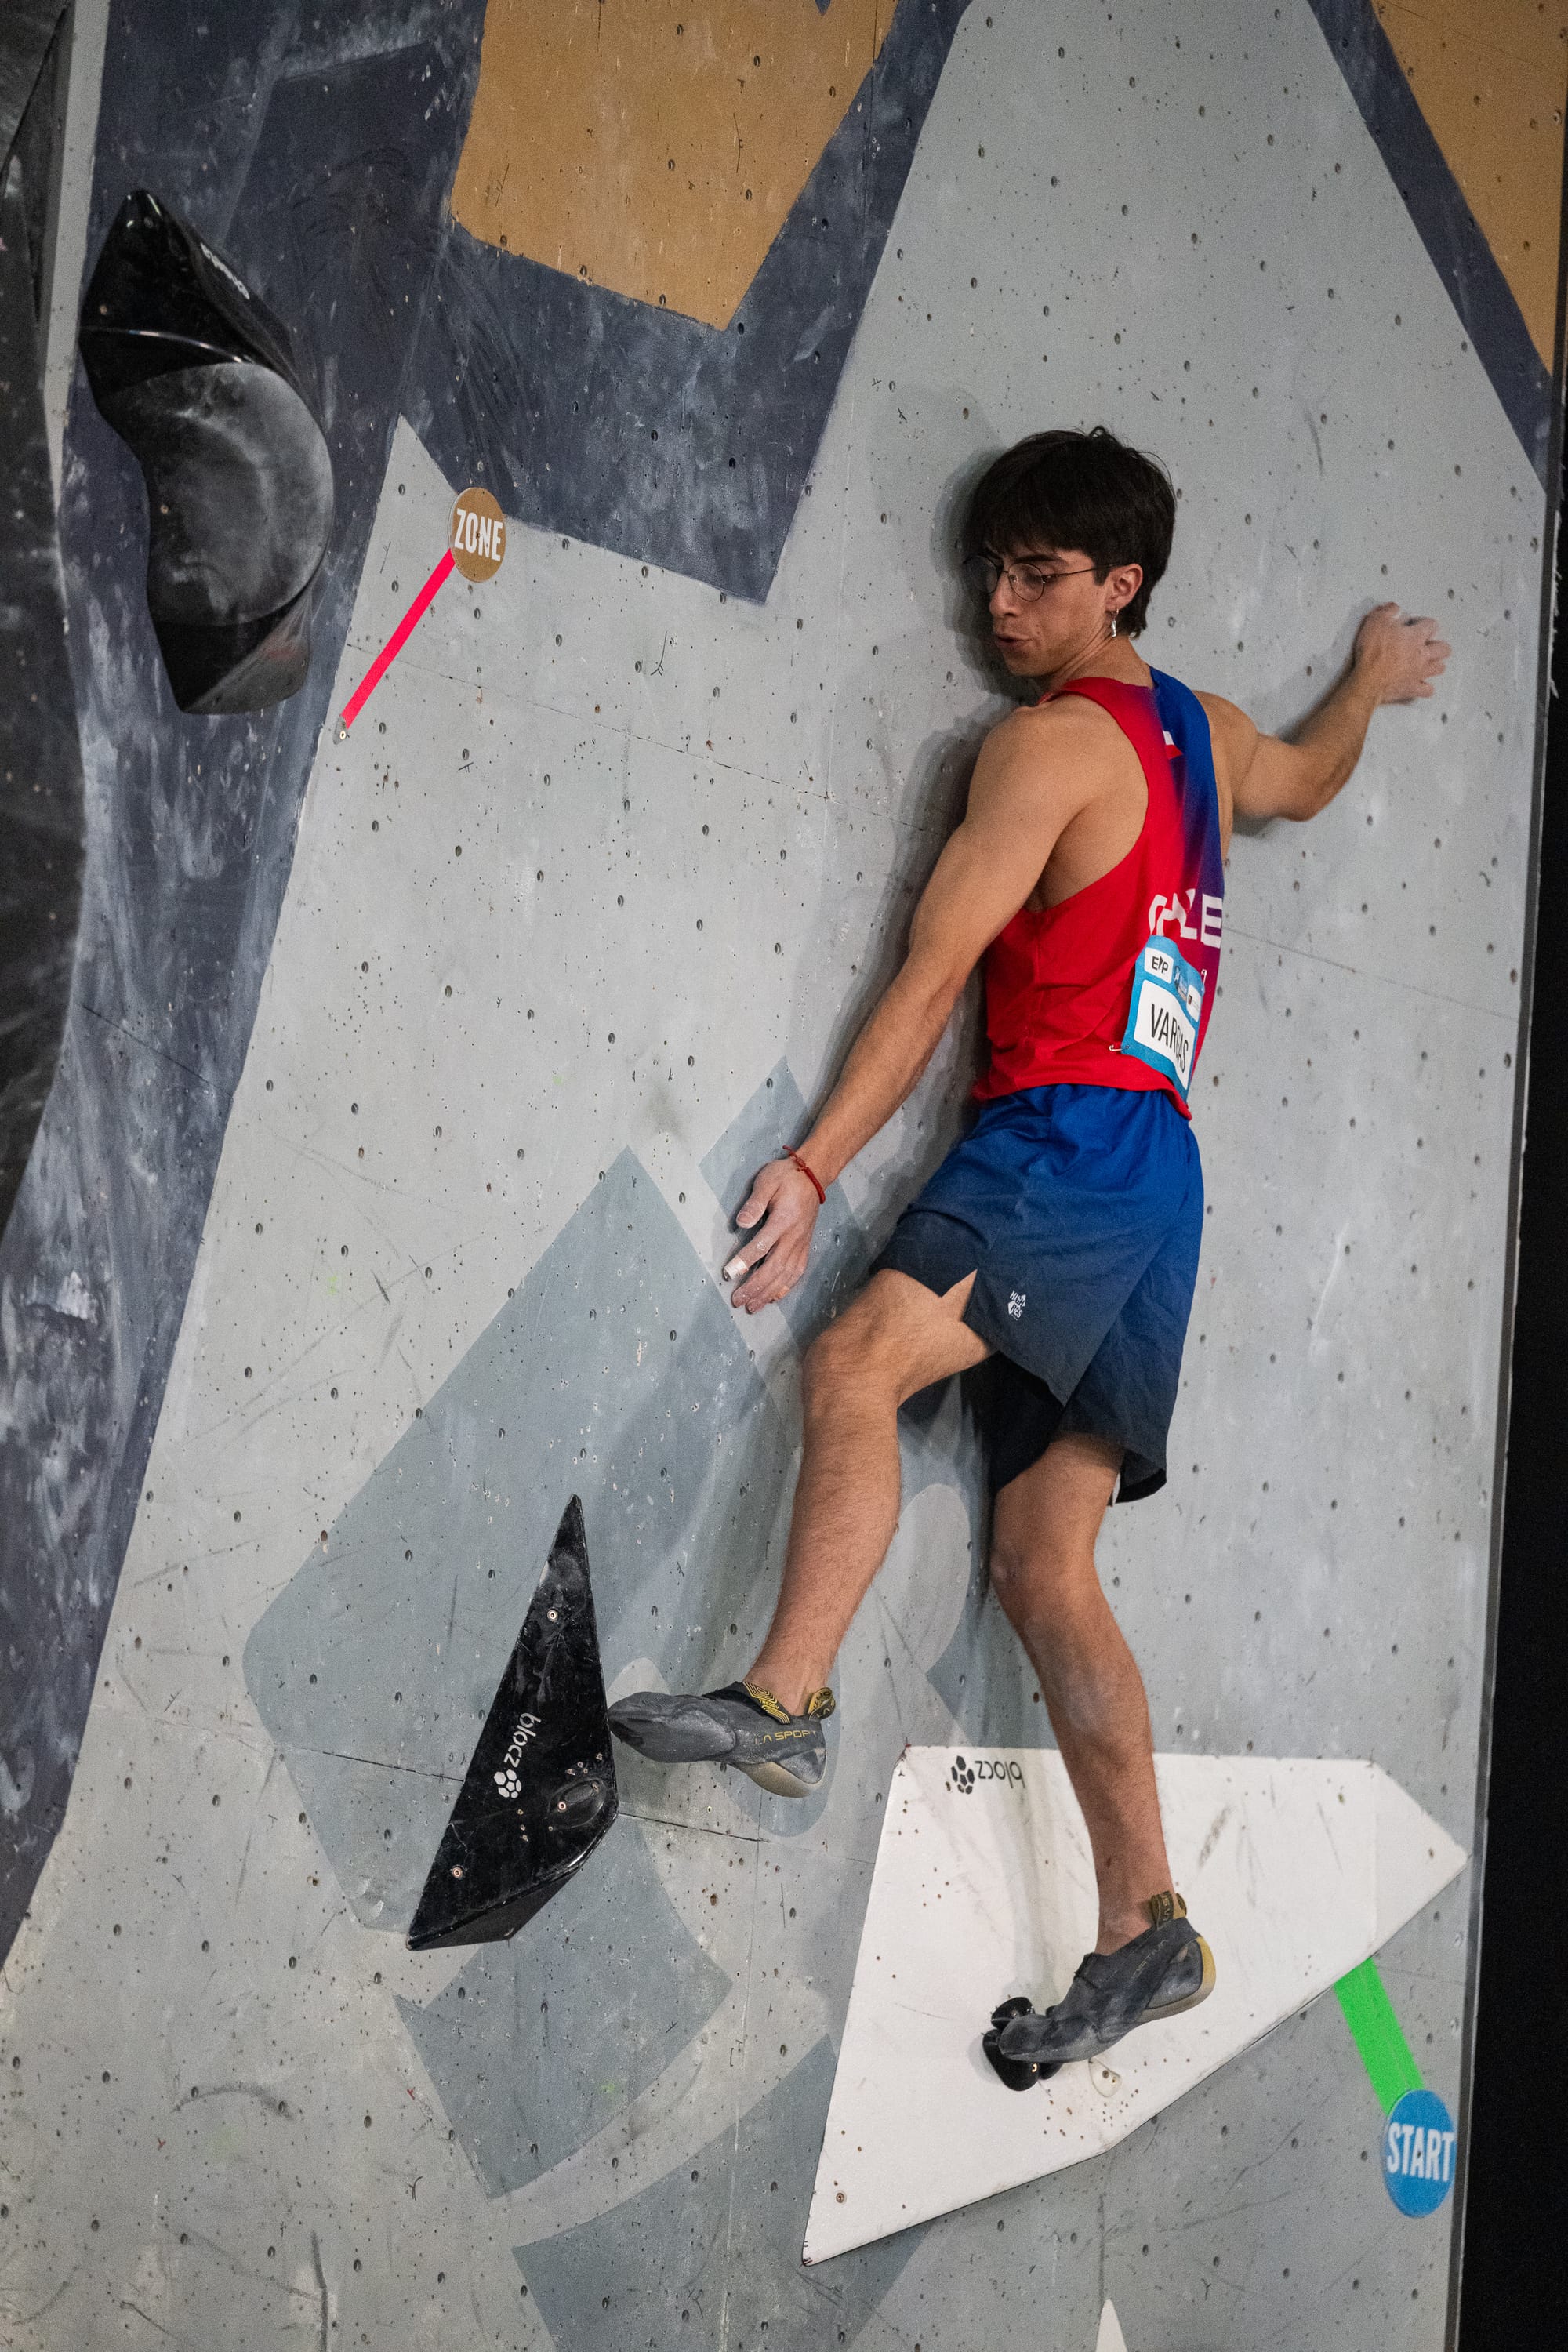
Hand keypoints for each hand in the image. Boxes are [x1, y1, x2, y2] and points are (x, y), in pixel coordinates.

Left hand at [721, 1158, 821, 1311]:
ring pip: (786, 1275)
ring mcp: (801, 1244)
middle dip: (755, 1287)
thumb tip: (741, 1223)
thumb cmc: (786, 1178)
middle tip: (737, 1300)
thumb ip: (755, 1203)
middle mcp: (794, 1237)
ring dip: (768, 1293)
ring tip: (752, 1306)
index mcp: (784, 1220)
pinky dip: (785, 1288)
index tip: (729, 1273)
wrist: (812, 1177)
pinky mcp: (804, 1248)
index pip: (763, 1245)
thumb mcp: (767, 1181)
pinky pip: (796, 1273)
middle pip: (774, 1268)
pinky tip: (773, 1298)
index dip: (745, 1261)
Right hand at [1352, 603, 1450, 703]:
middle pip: (1443, 648)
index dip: (1424, 623)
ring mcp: (1420, 673)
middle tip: (1426, 644)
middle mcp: (1423, 654)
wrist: (1367, 679)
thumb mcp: (1376, 622)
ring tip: (1426, 662)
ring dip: (1435, 664)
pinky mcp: (1413, 688)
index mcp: (1416, 636)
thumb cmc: (1372, 651)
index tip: (1414, 625)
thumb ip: (1388, 611)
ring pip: (1439, 668)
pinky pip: (1428, 689)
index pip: (1431, 624)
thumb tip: (1395, 607)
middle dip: (1438, 645)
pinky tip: (1420, 683)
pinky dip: (1426, 686)